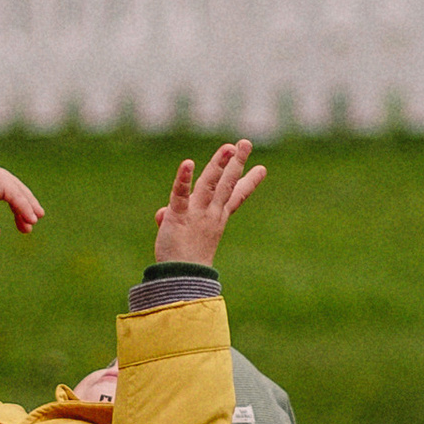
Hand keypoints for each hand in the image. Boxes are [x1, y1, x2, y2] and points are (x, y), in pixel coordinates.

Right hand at [0, 158, 43, 245]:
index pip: (5, 188)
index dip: (18, 205)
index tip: (27, 223)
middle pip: (13, 186)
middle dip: (26, 204)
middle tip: (35, 220)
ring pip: (16, 189)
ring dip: (27, 206)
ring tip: (33, 222)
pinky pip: (14, 194)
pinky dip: (23, 207)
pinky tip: (29, 220)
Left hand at [154, 138, 266, 268]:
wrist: (181, 280)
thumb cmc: (182, 261)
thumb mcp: (180, 233)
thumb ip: (171, 217)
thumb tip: (160, 214)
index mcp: (216, 218)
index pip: (235, 197)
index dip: (248, 182)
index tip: (262, 168)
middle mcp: (211, 213)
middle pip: (227, 184)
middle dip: (237, 162)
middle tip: (246, 142)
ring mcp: (196, 214)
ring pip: (210, 184)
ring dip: (220, 164)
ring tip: (230, 147)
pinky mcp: (178, 216)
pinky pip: (181, 194)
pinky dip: (184, 178)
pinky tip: (189, 163)